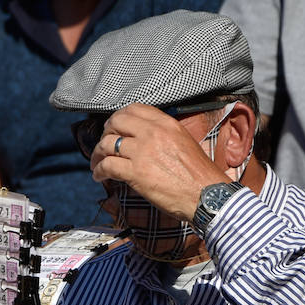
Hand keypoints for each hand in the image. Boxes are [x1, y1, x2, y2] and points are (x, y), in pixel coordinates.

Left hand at [90, 103, 227, 220]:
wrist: (207, 195)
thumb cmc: (199, 175)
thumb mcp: (184, 142)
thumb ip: (163, 135)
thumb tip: (142, 137)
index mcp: (166, 124)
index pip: (134, 109)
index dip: (119, 117)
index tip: (114, 128)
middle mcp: (153, 133)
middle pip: (115, 122)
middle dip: (105, 133)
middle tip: (103, 145)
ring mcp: (143, 152)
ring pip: (107, 144)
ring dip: (97, 154)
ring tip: (97, 163)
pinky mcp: (136, 173)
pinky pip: (107, 166)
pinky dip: (98, 171)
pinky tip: (99, 177)